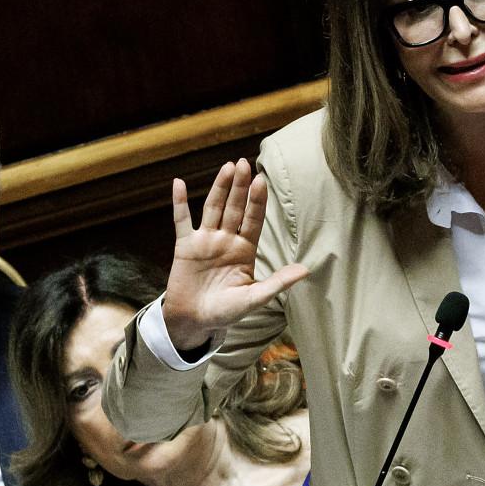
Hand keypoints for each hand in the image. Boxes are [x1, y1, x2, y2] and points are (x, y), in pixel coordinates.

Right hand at [163, 159, 308, 350]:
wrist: (195, 322)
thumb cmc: (226, 312)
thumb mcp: (254, 298)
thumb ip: (277, 283)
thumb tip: (305, 270)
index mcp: (244, 250)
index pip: (253, 220)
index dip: (257, 201)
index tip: (262, 181)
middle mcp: (226, 240)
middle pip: (234, 208)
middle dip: (240, 187)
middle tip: (245, 163)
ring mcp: (205, 241)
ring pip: (213, 208)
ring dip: (219, 188)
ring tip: (228, 167)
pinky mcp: (185, 246)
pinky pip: (181, 220)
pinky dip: (179, 203)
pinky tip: (179, 183)